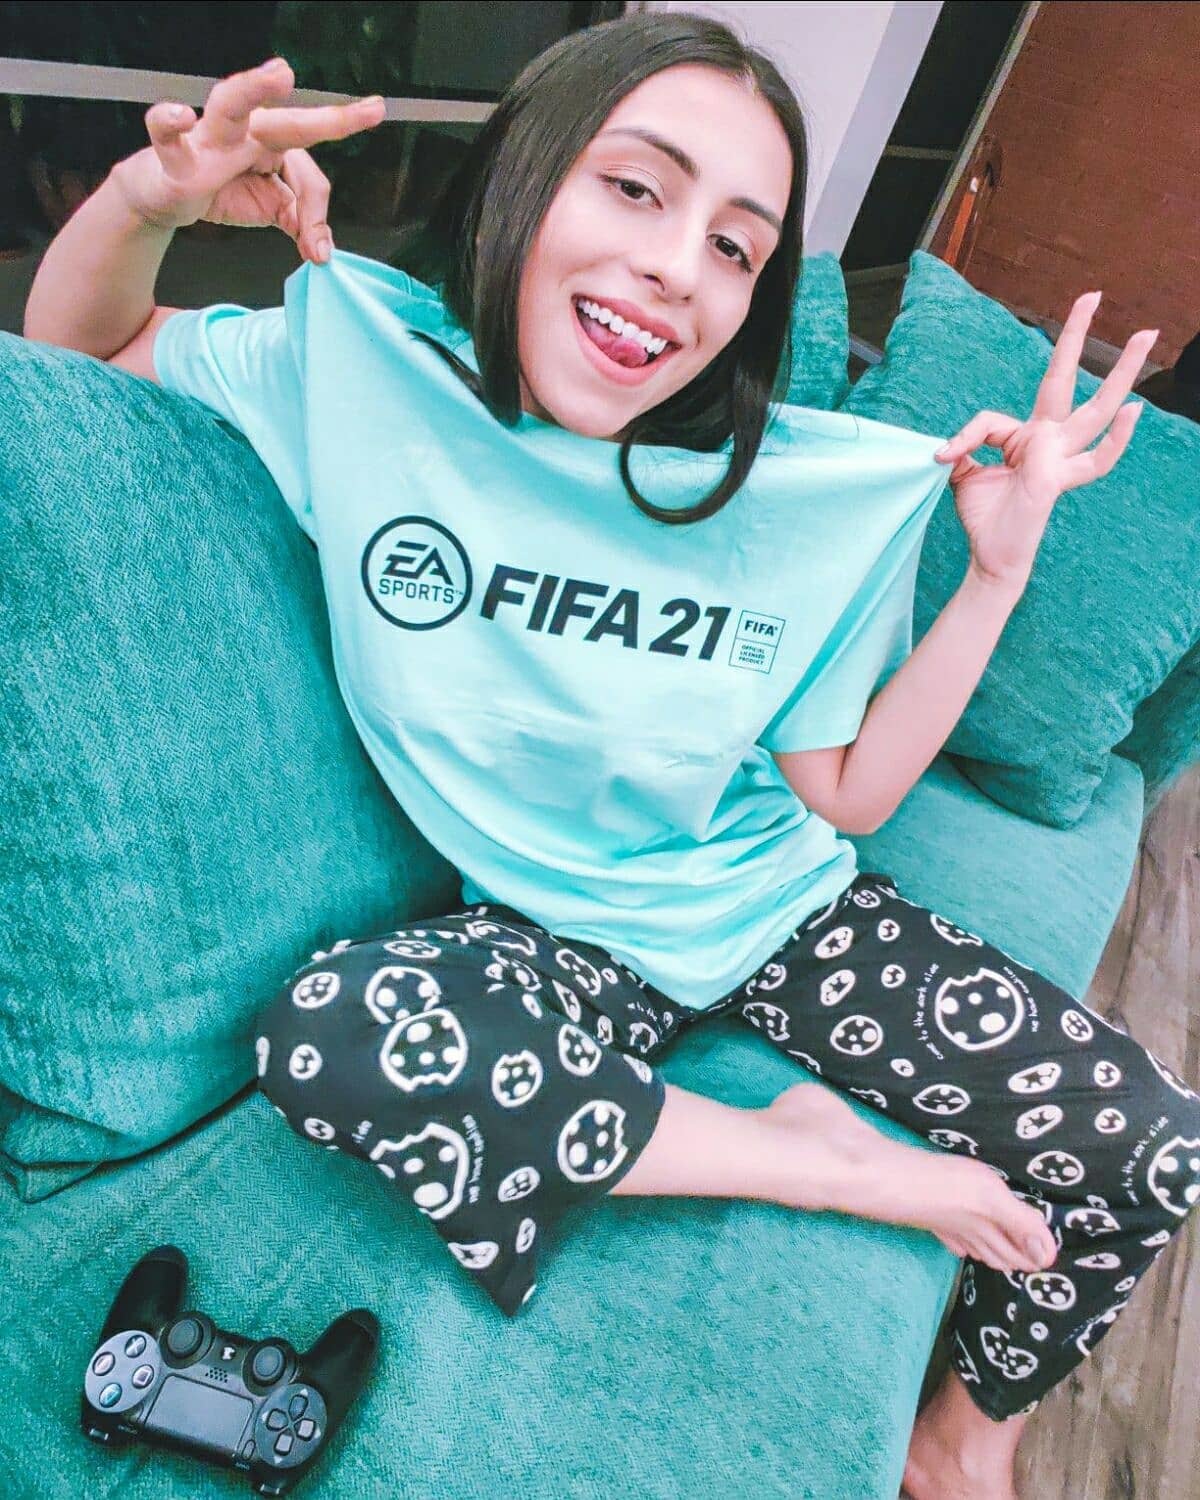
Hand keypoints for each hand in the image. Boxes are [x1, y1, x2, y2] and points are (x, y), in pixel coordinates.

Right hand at [107, 57, 385, 263]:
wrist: (166, 194)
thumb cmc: (222, 188)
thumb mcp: (271, 208)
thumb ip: (301, 221)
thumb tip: (321, 252)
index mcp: (276, 144)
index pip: (309, 175)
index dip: (315, 214)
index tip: (317, 249)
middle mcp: (248, 130)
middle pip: (290, 124)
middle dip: (329, 118)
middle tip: (371, 112)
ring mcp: (212, 136)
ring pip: (233, 104)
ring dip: (254, 88)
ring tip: (281, 76)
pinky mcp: (176, 151)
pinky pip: (167, 132)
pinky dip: (169, 121)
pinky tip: (180, 115)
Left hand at [932, 291, 1157, 595]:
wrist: (989, 556)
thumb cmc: (983, 518)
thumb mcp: (962, 476)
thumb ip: (963, 450)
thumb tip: (946, 445)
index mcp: (1024, 437)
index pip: (992, 419)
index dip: (963, 436)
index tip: (942, 455)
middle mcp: (1047, 441)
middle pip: (1065, 381)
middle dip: (1076, 337)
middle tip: (1093, 294)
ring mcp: (1058, 457)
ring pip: (1097, 409)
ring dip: (1121, 372)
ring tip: (1146, 334)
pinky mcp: (1058, 477)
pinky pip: (1096, 459)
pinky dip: (1117, 440)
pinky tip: (1135, 413)